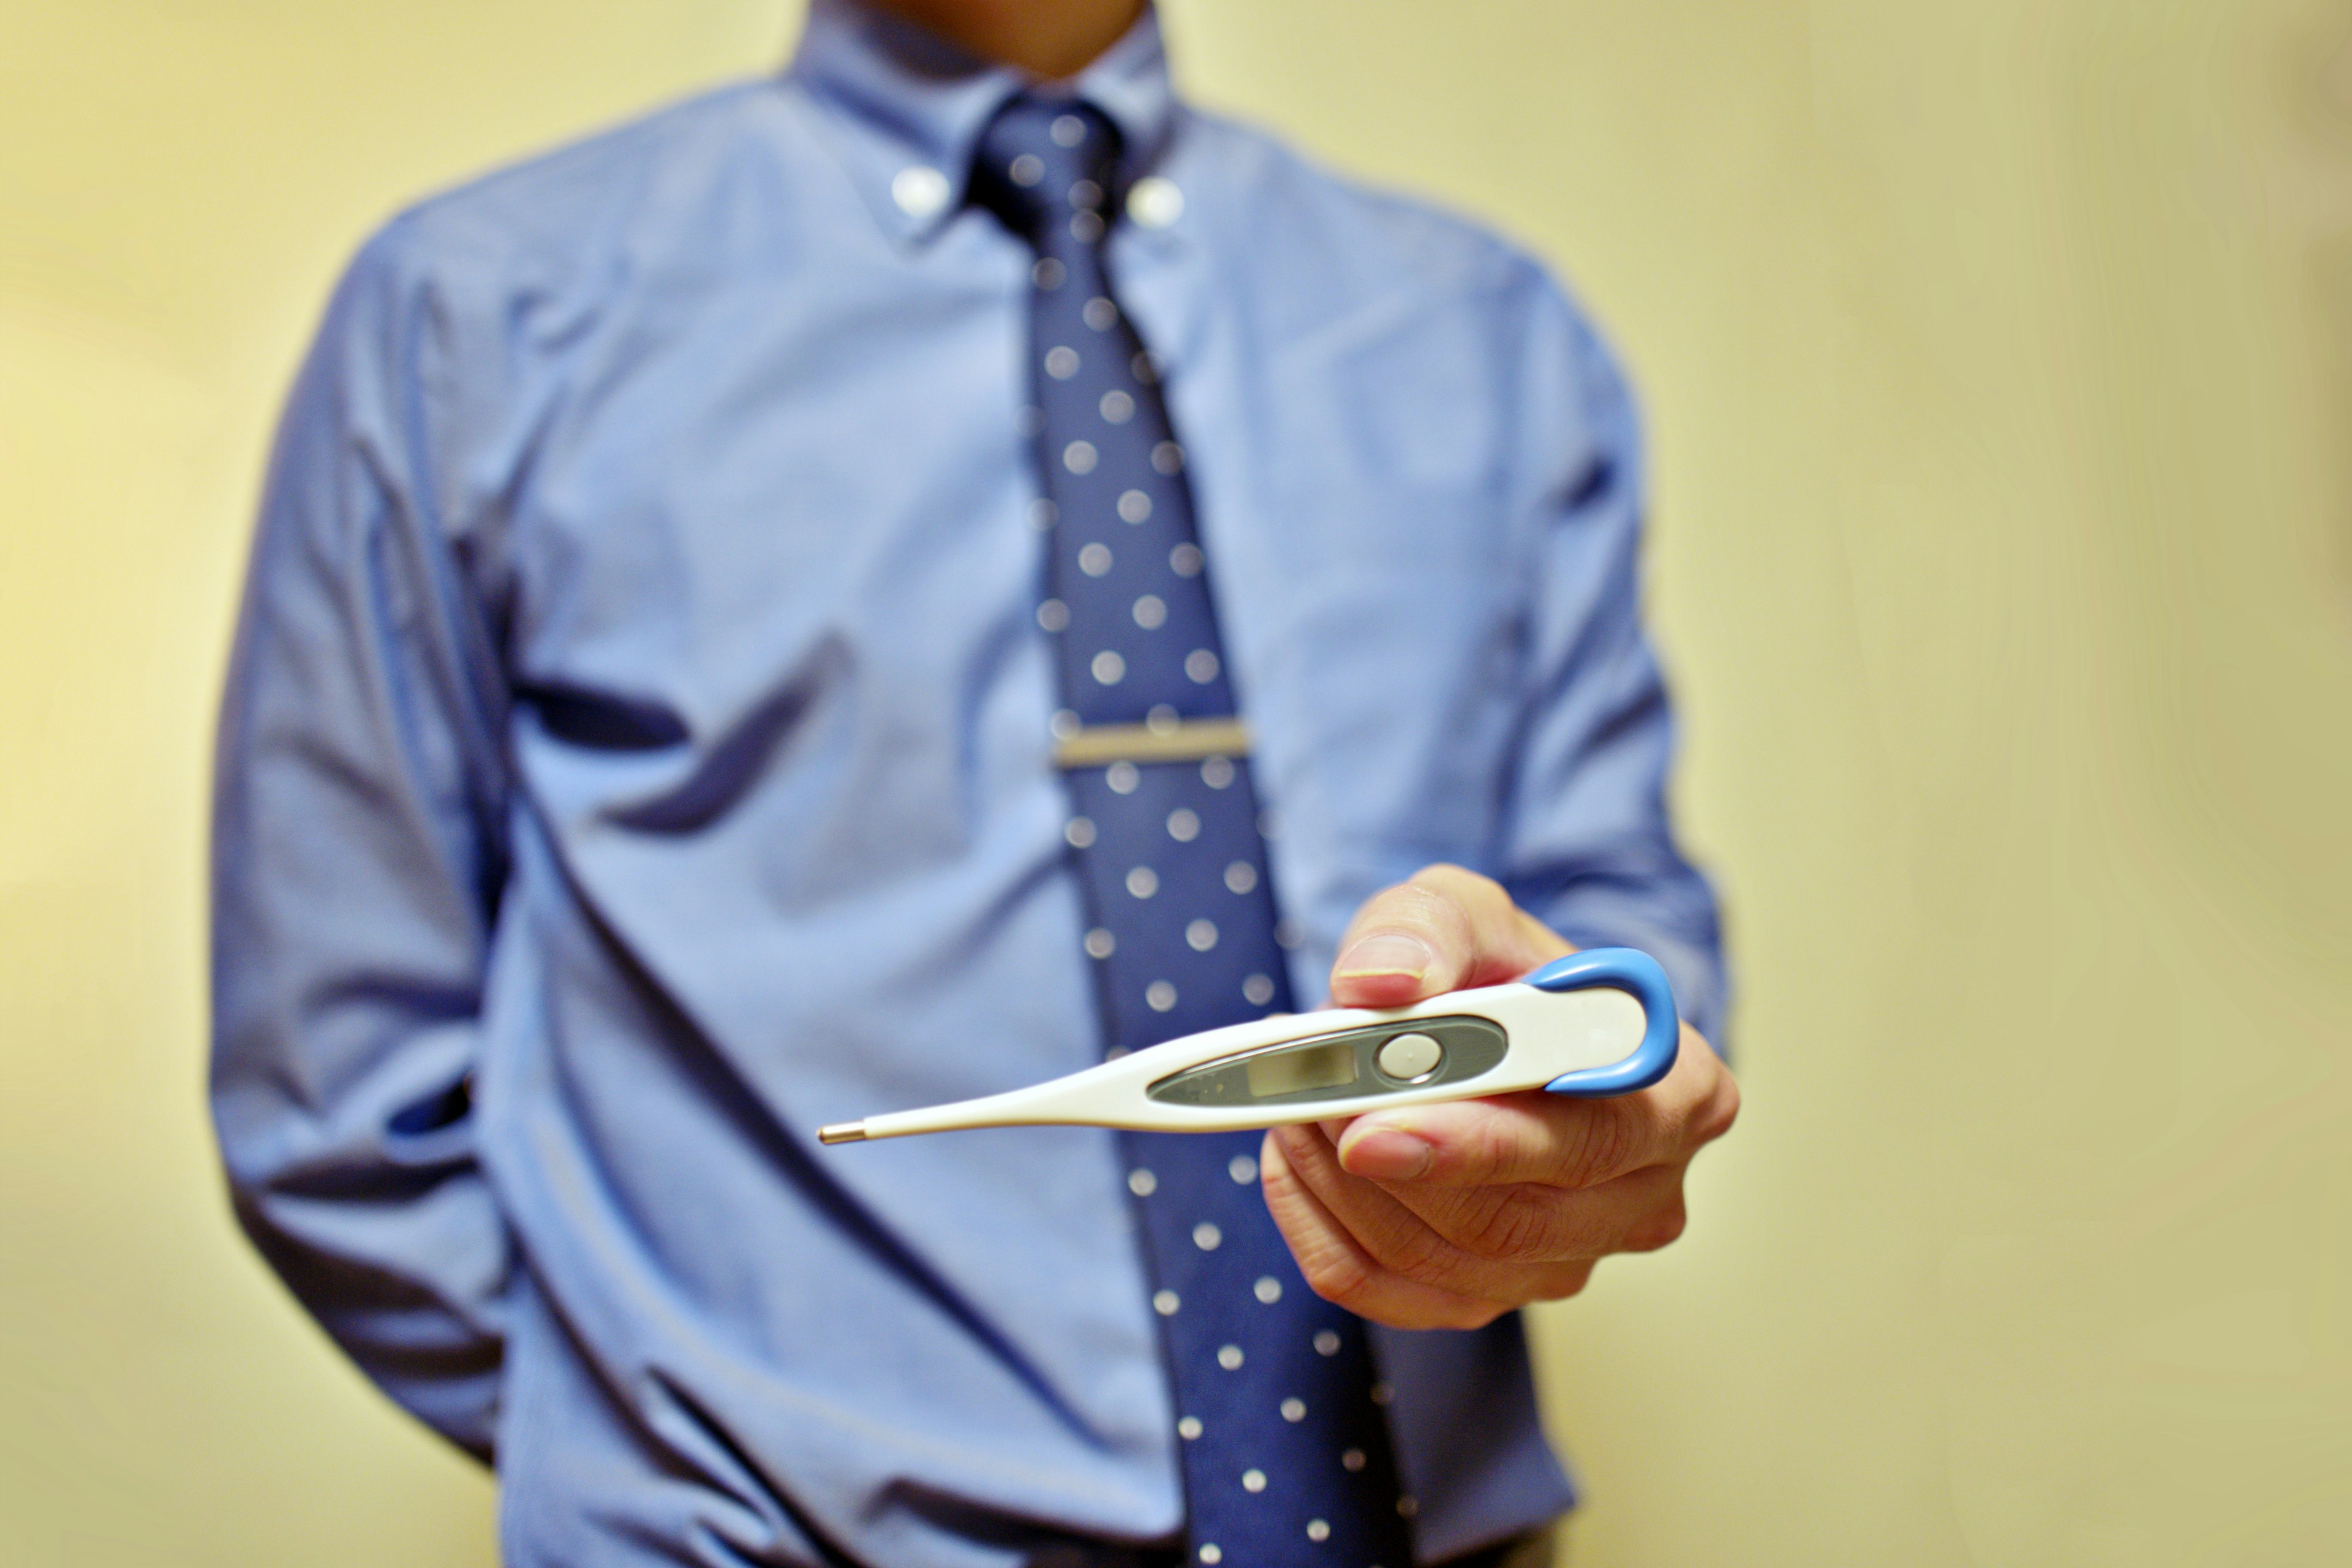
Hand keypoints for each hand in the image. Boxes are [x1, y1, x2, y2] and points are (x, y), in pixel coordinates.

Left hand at [1258, 865, 1737, 1329]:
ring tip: (1302, 1105)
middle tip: (1309, 1103)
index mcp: (1680, 1095)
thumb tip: (1381, 982)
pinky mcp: (1492, 1296)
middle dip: (1389, 1161)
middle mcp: (1644, 1196)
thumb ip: (1426, 927)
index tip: (1374, 1122)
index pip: (1590, 1139)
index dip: (1480, 1141)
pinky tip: (1301, 1162)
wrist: (1495, 1033)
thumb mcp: (1468, 911)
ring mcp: (1570, 1260)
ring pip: (1440, 1260)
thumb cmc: (1503, 973)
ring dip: (1343, 1186)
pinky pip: (1386, 1291)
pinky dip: (1322, 1227)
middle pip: (1510, 1219)